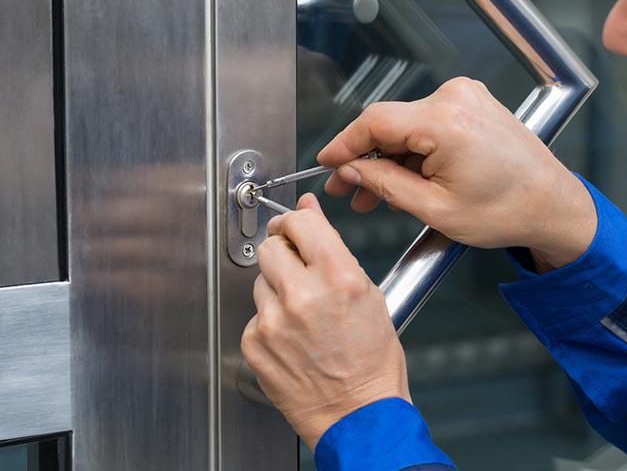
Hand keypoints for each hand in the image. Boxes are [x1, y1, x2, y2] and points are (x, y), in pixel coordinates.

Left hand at [240, 194, 409, 448]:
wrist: (357, 414)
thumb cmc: (371, 362)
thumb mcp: (368, 294)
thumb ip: (333, 249)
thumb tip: (308, 212)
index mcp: (338, 277)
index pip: (299, 222)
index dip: (296, 221)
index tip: (295, 226)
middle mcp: (302, 295)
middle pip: (271, 247)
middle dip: (283, 252)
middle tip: (298, 269)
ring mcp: (273, 321)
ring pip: (260, 280)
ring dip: (277, 288)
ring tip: (303, 313)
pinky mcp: (254, 343)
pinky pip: (254, 315)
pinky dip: (269, 321)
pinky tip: (292, 337)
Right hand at [318, 77, 596, 270]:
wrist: (552, 205)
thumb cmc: (508, 211)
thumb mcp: (435, 209)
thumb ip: (385, 184)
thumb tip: (351, 170)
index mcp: (447, 123)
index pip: (375, 121)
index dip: (343, 143)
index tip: (326, 163)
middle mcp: (456, 99)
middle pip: (390, 123)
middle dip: (366, 159)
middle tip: (348, 190)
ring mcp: (467, 97)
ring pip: (407, 125)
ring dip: (390, 158)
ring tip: (375, 194)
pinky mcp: (473, 104)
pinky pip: (428, 123)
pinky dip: (413, 150)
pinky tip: (404, 178)